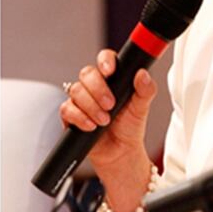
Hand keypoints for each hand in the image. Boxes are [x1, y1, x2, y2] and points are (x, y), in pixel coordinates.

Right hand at [59, 48, 157, 169]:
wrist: (120, 153)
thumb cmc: (130, 127)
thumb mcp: (141, 108)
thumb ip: (145, 90)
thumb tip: (143, 74)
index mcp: (113, 79)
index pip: (105, 59)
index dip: (105, 60)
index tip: (110, 70)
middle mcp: (95, 86)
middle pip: (87, 73)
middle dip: (98, 89)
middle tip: (111, 104)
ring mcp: (81, 100)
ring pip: (76, 91)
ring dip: (91, 106)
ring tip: (105, 120)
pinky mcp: (71, 115)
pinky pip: (67, 109)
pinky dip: (79, 117)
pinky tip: (91, 126)